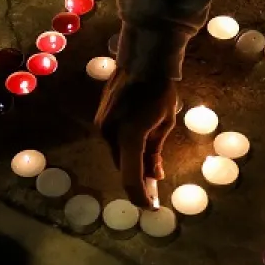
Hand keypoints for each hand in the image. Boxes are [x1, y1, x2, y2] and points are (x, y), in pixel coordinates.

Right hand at [94, 68, 179, 208]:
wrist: (141, 58)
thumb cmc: (160, 89)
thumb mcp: (165, 123)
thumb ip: (155, 151)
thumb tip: (154, 175)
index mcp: (129, 134)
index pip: (131, 176)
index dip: (140, 195)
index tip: (150, 206)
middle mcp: (110, 132)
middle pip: (123, 167)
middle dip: (137, 179)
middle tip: (154, 187)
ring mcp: (102, 125)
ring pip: (118, 155)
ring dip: (132, 162)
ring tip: (150, 165)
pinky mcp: (100, 118)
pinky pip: (114, 142)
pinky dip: (126, 149)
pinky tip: (139, 146)